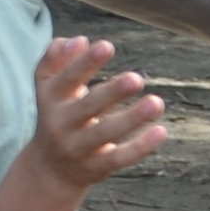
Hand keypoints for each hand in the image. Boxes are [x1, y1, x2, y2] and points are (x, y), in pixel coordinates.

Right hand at [22, 35, 166, 193]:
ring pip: (106, 133)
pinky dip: (141, 146)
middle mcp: (61, 124)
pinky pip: (120, 157)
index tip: (107, 46)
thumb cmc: (58, 114)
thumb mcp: (48, 87)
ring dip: (132, 118)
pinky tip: (161, 131)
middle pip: (87, 107)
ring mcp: (78, 148)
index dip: (85, 63)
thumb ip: (56, 58)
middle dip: (112, 93)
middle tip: (136, 78)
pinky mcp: (96, 167)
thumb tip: (79, 41)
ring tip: (157, 102)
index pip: (66, 79)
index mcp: (50, 99)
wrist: (50, 170)